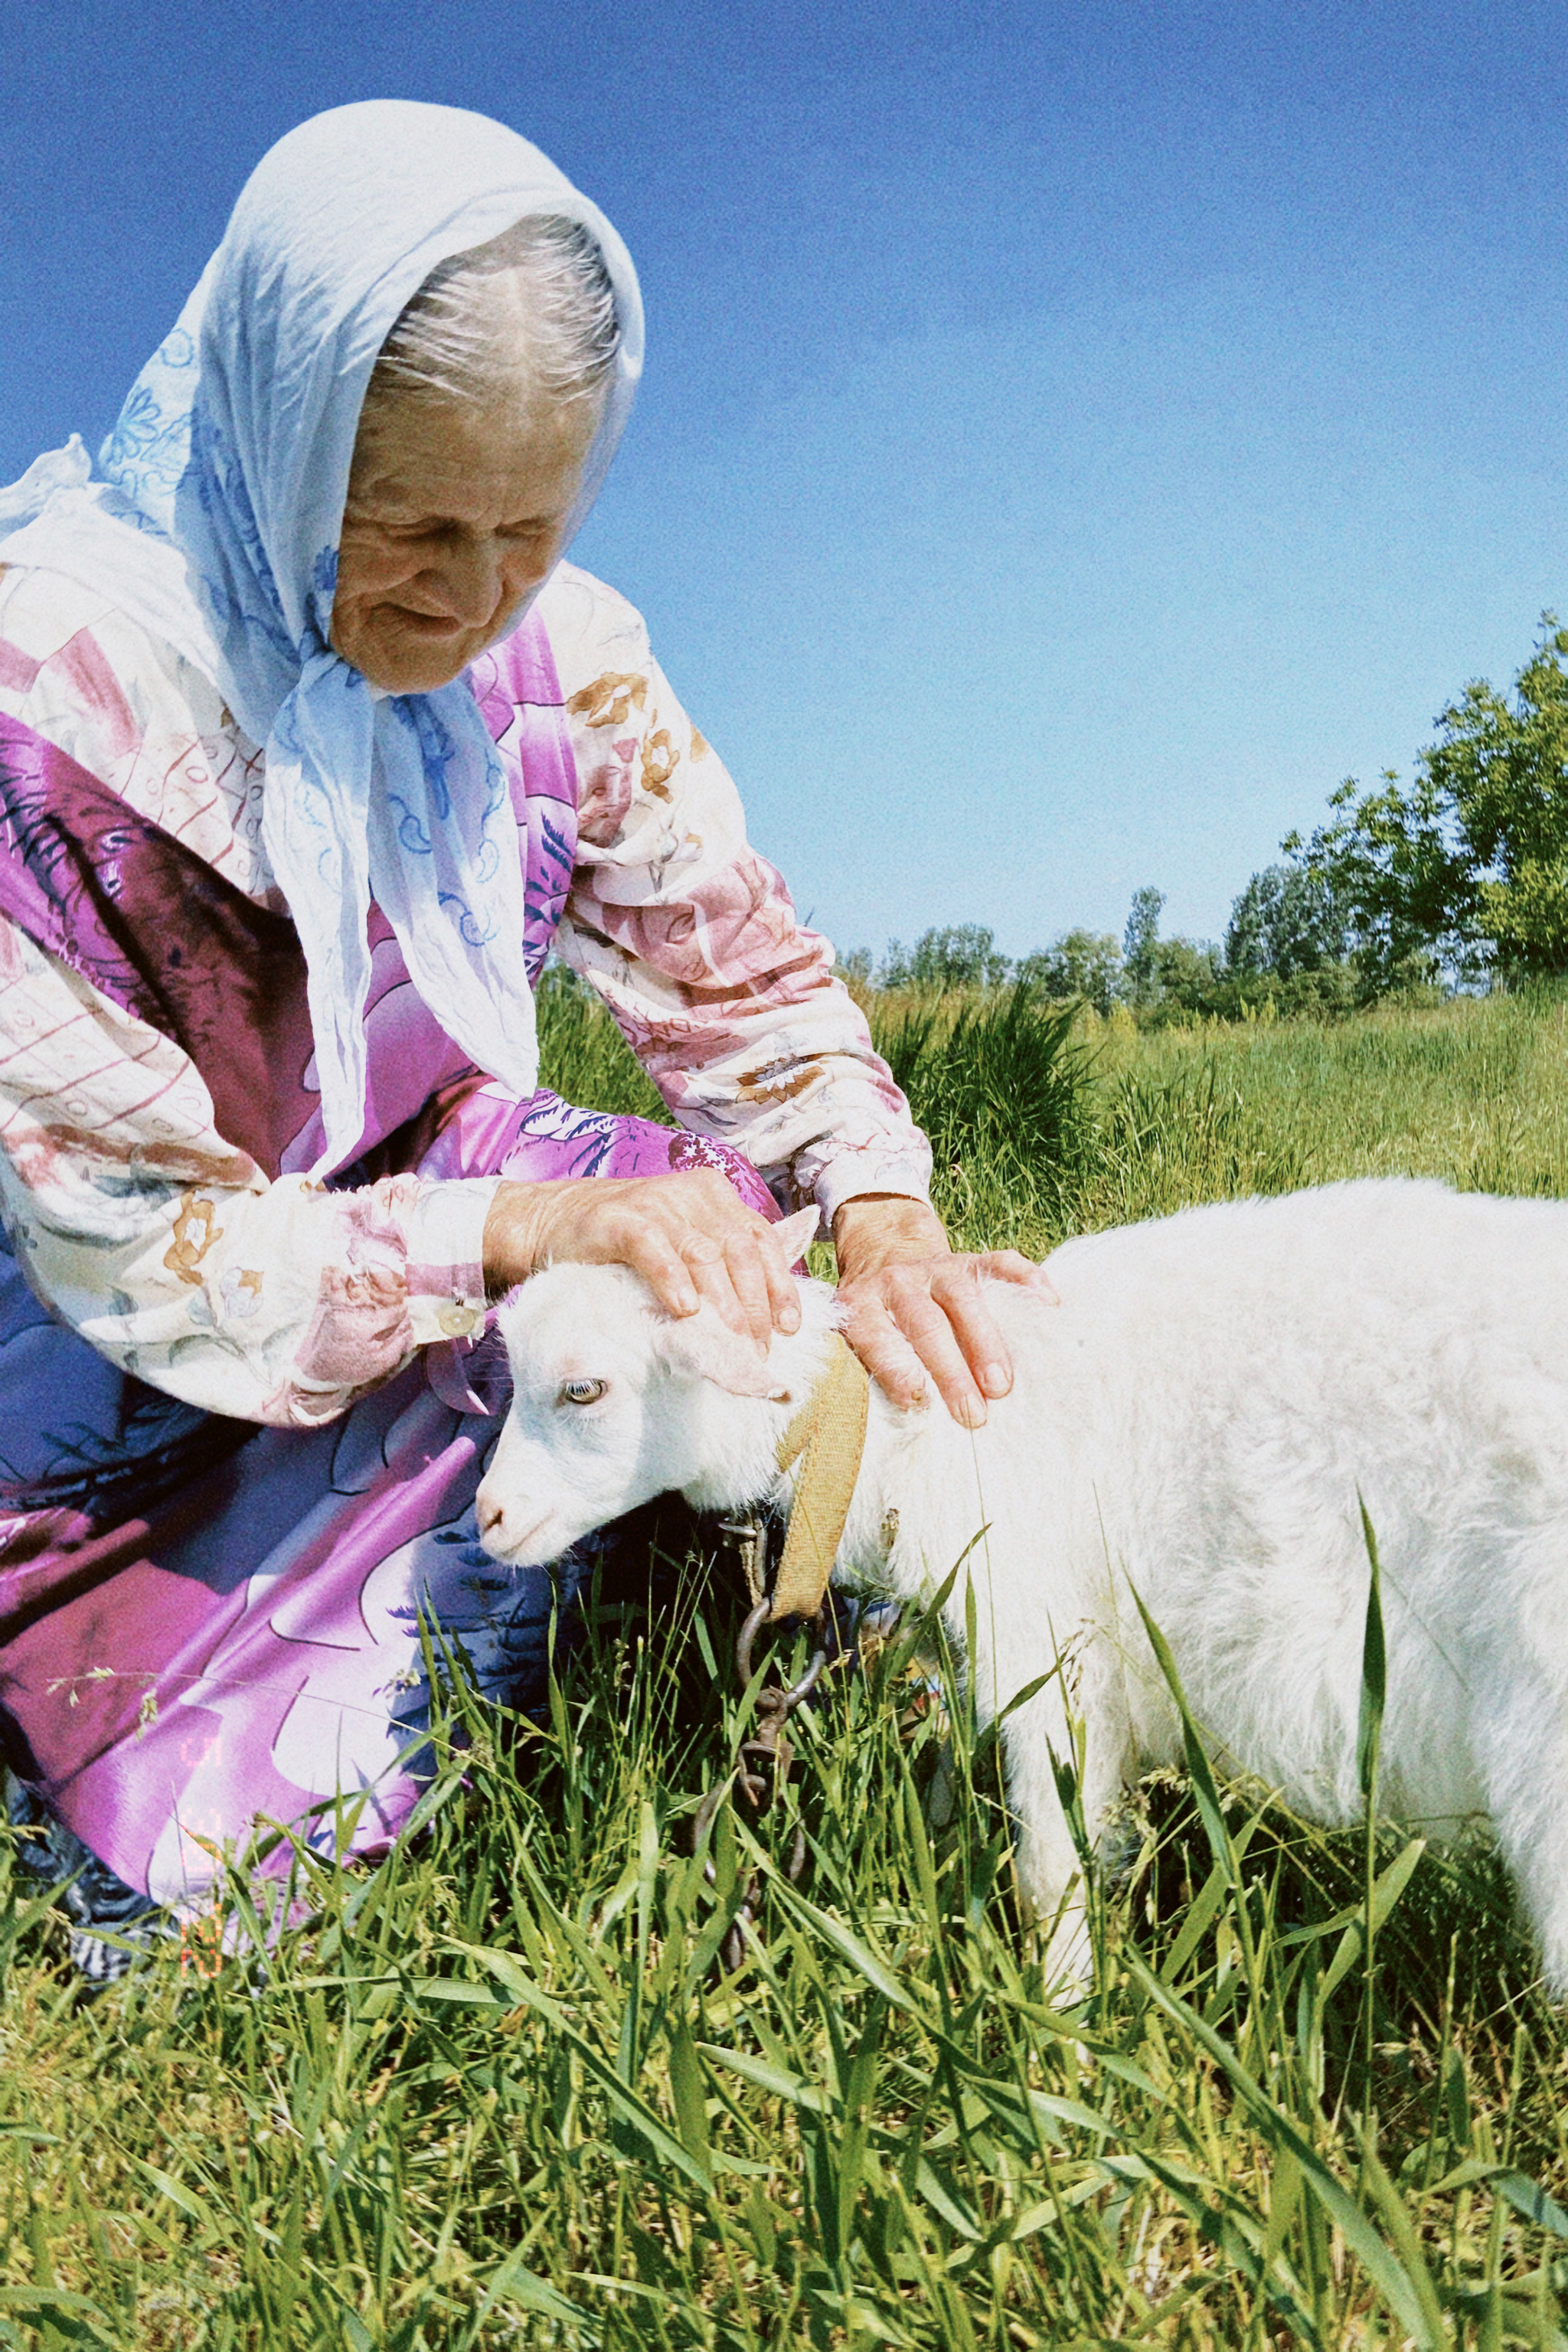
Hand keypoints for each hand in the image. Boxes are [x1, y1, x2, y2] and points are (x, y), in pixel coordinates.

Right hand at [482, 1171, 801, 1350]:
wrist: (556, 1221)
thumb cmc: (629, 1243)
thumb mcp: (684, 1244)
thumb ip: (724, 1264)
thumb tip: (774, 1314)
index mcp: (717, 1196)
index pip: (762, 1241)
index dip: (780, 1285)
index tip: (790, 1328)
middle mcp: (692, 1194)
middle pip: (739, 1251)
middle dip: (753, 1305)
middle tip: (756, 1349)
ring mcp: (657, 1202)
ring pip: (704, 1254)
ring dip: (722, 1303)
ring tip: (730, 1340)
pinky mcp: (621, 1219)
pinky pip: (655, 1249)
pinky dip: (674, 1281)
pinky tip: (685, 1310)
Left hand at [832, 1195, 1056, 1426]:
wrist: (883, 1256)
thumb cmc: (878, 1321)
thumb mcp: (858, 1340)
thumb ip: (881, 1371)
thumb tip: (913, 1420)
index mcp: (862, 1307)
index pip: (878, 1340)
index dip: (896, 1370)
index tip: (918, 1402)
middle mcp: (897, 1284)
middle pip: (926, 1326)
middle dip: (951, 1372)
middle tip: (973, 1414)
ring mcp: (936, 1268)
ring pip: (963, 1299)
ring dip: (986, 1343)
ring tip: (1003, 1385)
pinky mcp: (968, 1259)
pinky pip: (999, 1264)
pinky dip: (1024, 1281)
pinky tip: (1047, 1303)